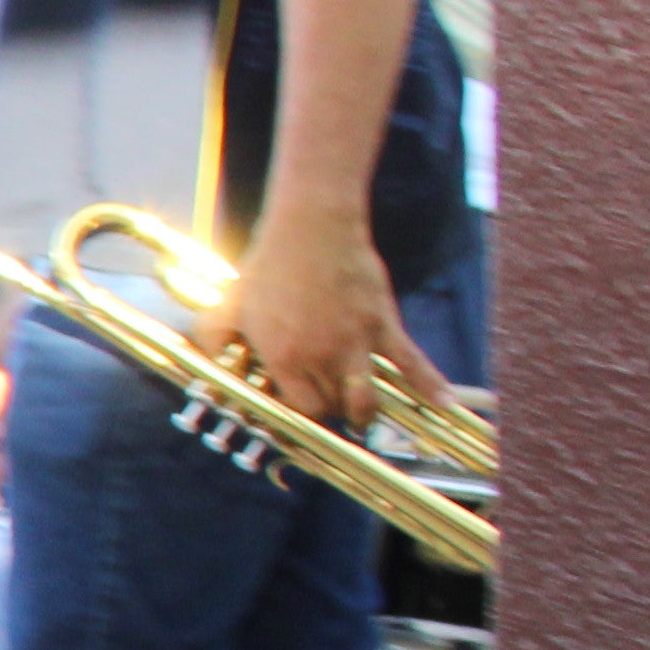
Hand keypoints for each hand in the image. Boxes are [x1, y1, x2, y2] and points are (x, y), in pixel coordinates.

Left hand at [212, 213, 422, 432]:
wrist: (312, 230)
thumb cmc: (267, 267)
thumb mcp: (228, 306)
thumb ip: (214, 340)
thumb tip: (208, 362)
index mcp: (285, 359)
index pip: (299, 412)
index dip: (300, 419)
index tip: (299, 417)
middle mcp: (323, 358)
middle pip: (333, 409)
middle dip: (329, 416)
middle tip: (327, 414)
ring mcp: (357, 343)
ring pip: (368, 400)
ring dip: (365, 415)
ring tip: (361, 420)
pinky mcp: (383, 325)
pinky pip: (412, 362)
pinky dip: (430, 386)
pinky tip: (442, 406)